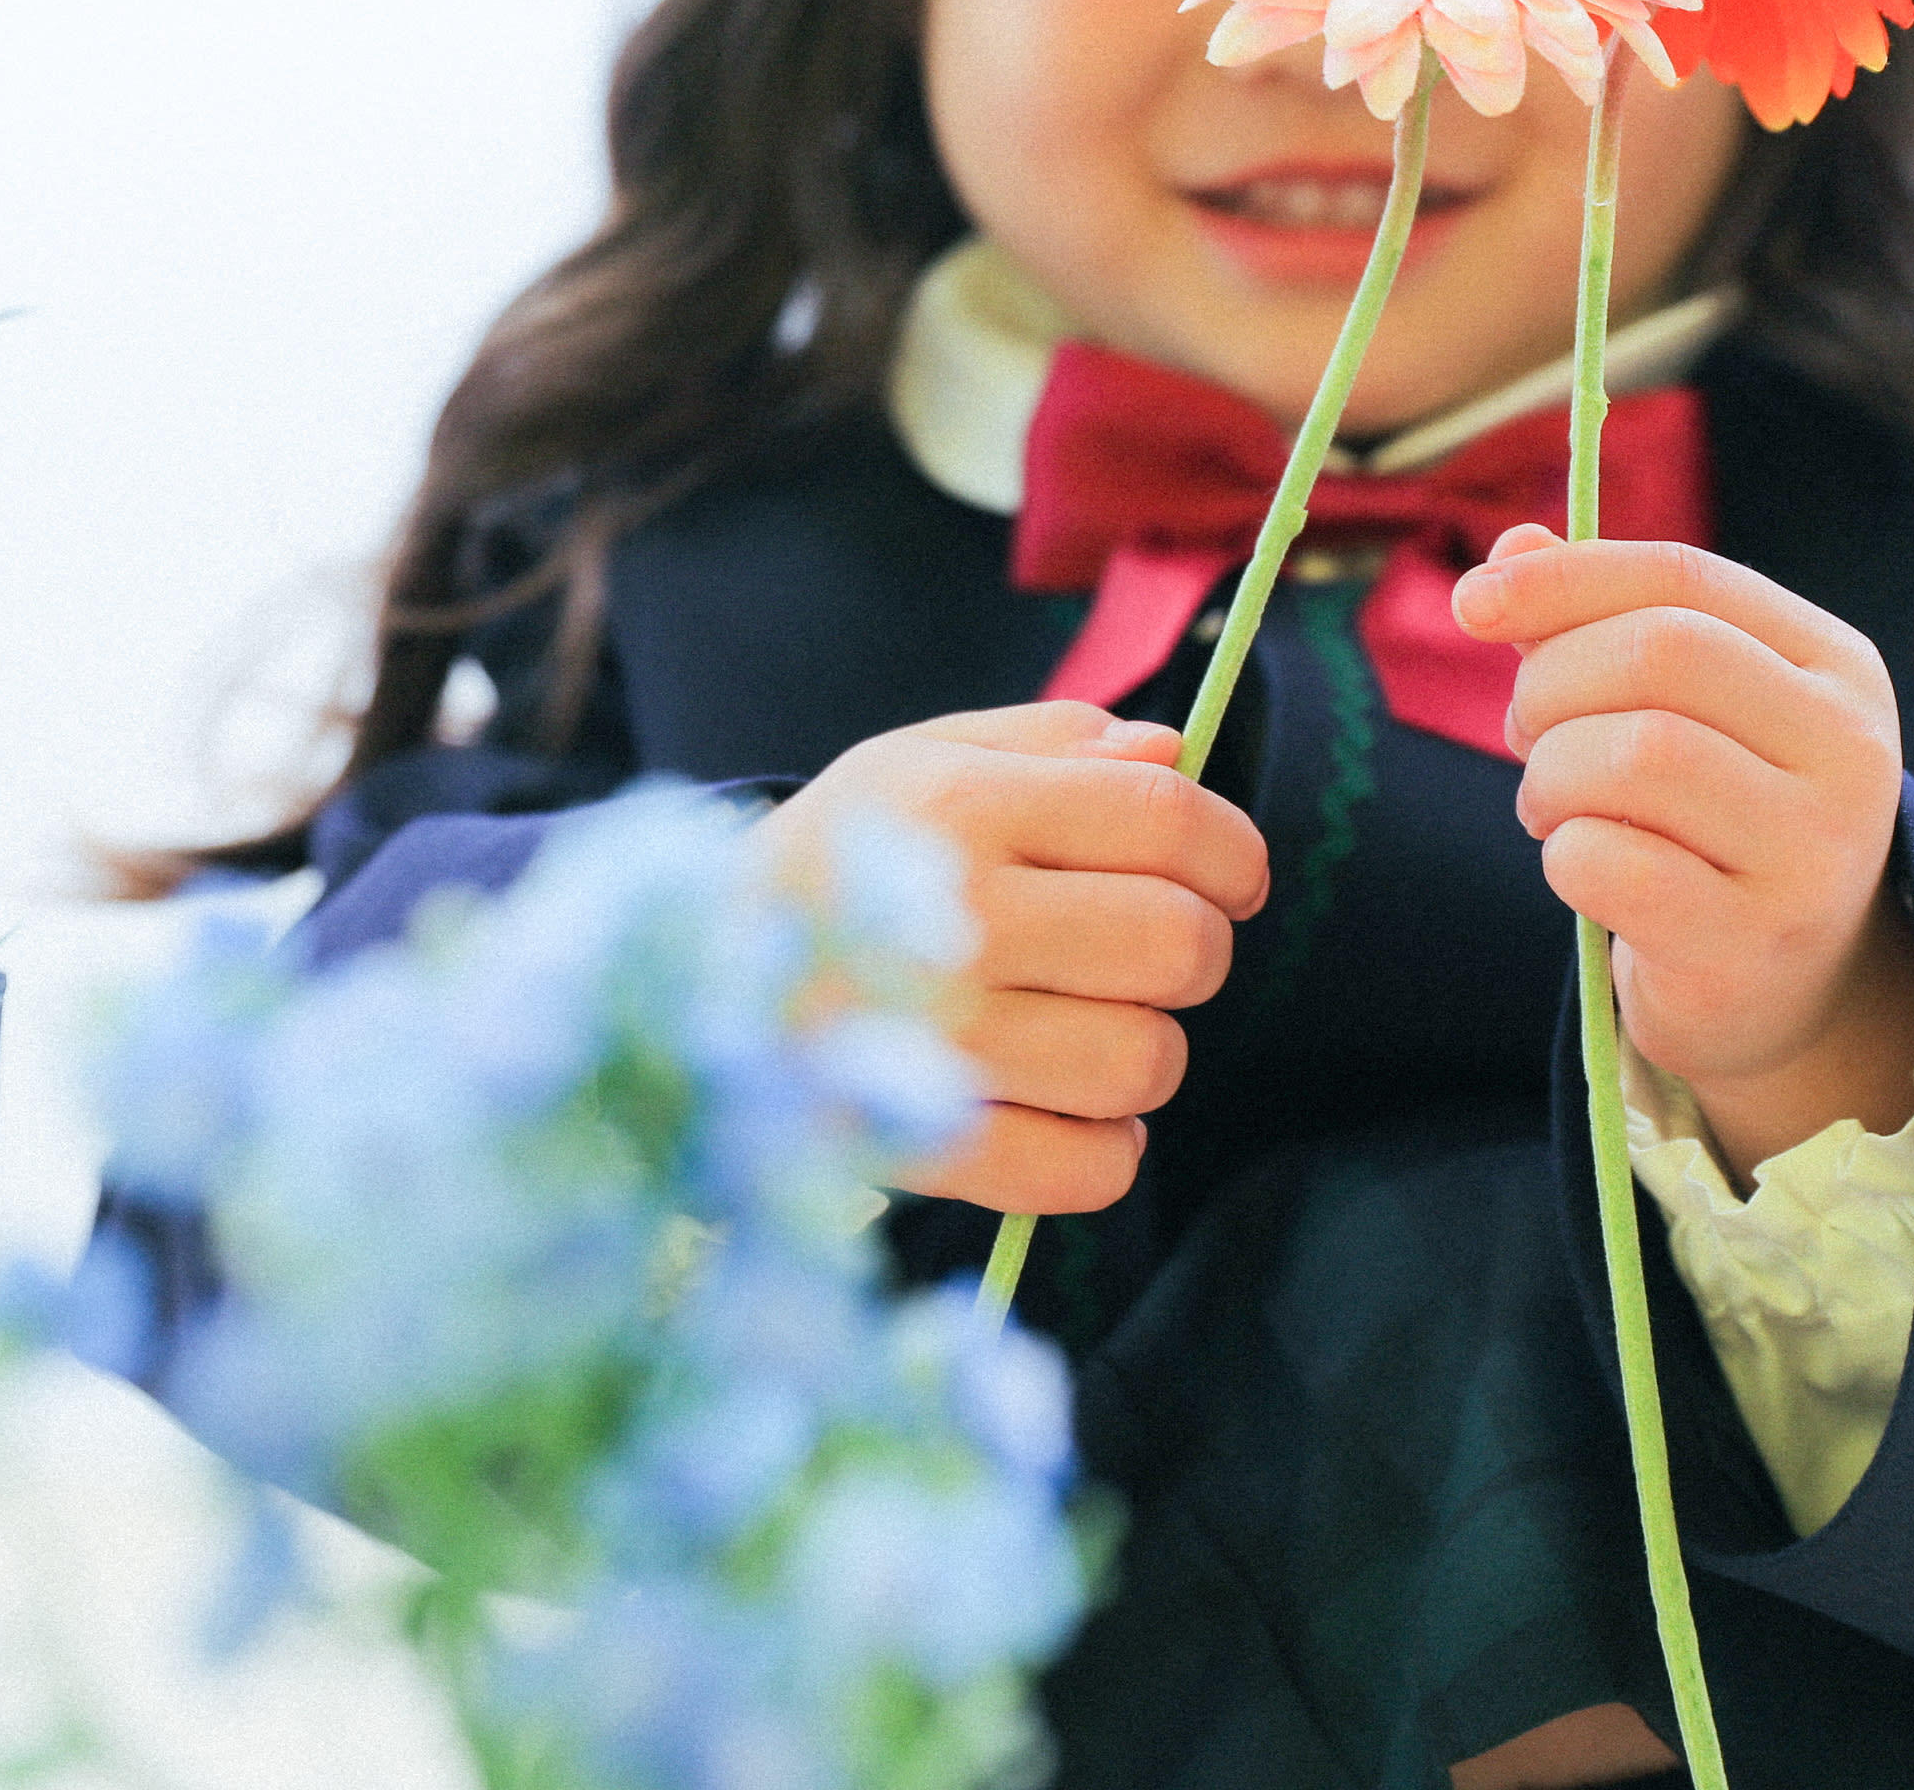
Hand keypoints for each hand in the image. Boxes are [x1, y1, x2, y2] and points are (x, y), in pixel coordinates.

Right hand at [758, 700, 1267, 1215]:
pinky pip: (1091, 1168)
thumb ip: (1054, 744)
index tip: (1231, 879)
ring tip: (1084, 1030)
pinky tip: (1062, 1111)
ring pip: (1146, 1063)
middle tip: (1140, 955)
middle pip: (1179, 945)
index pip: (1169, 819)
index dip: (1234, 852)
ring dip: (1142, 1052)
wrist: (679, 987)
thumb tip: (1171, 748)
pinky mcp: (928, 1152)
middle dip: (1190, 952)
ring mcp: (943, 1044)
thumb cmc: (835, 861)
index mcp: (962, 805)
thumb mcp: (922, 759)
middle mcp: (958, 920)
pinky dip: (1103, 1149)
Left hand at [1453, 526, 1913, 1176]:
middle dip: (1551, 686)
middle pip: (1657, 656)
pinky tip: (1582, 869)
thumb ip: (1598, 623)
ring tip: (1552, 806)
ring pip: (1634, 755)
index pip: (1688, 580)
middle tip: (1527, 737)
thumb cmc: (1709, 822)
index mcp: (1838, 668)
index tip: (1470, 601)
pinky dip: (1564, 855)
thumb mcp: (1678, 710)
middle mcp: (1852, 755)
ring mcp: (1812, 857)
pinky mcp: (1752, 947)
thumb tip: (1510, 548)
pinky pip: (1612, 864)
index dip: (1566, 578)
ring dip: (1551, 776)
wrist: (1779, 989)